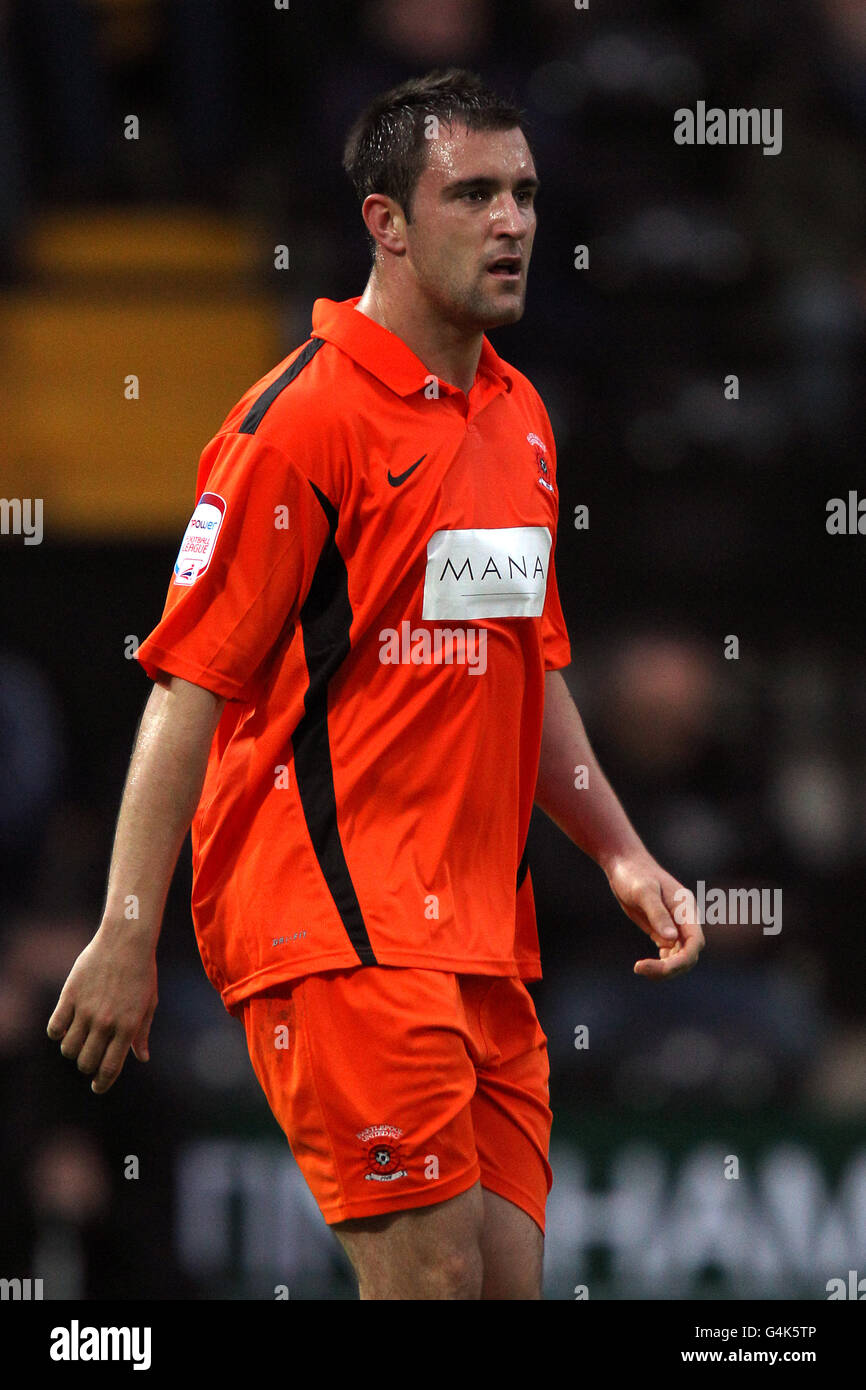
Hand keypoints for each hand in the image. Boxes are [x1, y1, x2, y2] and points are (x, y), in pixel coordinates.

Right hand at [46, 926, 157, 1092]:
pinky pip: (54, 1027)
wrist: (126, 940)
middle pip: (86, 1062)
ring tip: (78, 1040)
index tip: (97, 1087)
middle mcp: (106, 1021)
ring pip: (68, 1049)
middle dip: (86, 1067)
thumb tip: (142, 1058)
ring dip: (72, 1050)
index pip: (110, 1068)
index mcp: (128, 1026)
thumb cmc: (142, 972)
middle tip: (89, 1059)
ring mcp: (86, 1009)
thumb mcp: (149, 1003)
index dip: (102, 1083)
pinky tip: (65, 1026)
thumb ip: (142, 1033)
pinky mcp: (70, 996)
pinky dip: (57, 1033)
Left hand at [605, 852, 703, 979]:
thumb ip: (657, 913)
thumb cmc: (633, 873)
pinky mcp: (662, 928)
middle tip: (641, 969)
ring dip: (665, 967)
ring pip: (679, 955)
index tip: (662, 966)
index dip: (683, 959)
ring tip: (640, 969)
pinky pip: (669, 952)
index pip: (695, 941)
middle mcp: (684, 919)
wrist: (623, 863)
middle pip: (688, 953)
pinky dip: (661, 962)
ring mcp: (674, 924)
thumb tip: (672, 939)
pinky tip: (646, 966)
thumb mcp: (643, 891)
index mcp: (686, 908)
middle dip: (670, 967)